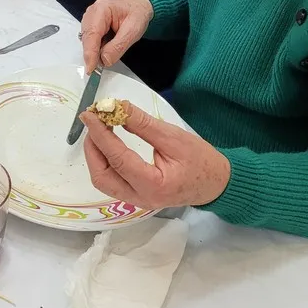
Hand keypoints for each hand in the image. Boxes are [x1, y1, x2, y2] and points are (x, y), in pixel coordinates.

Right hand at [80, 0, 152, 73]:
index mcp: (102, 9)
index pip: (92, 33)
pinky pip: (90, 41)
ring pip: (87, 40)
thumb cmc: (137, 15)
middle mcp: (92, 12)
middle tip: (98, 69)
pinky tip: (106, 50)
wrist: (139, 8)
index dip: (90, 52)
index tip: (91, 68)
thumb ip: (118, 46)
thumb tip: (104, 60)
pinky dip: (96, 49)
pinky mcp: (92, 26)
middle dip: (92, 54)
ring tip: (109, 54)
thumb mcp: (133, 31)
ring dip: (95, 51)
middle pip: (87, 37)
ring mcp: (90, 19)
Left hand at [82, 101, 230, 208]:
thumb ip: (143, 124)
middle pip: (102, 176)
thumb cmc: (200, 160)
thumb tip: (117, 107)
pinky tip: (106, 142)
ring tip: (98, 129)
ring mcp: (136, 200)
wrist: (216, 183)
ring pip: (103, 181)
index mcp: (153, 185)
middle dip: (93, 147)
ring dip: (95, 154)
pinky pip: (111, 180)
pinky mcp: (135, 195)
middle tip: (93, 120)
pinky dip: (103, 160)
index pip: (118, 159)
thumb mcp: (173, 137)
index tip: (91, 115)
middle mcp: (140, 198)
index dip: (101, 135)